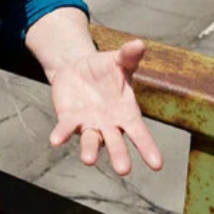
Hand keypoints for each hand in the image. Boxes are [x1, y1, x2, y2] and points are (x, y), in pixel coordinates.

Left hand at [47, 39, 162, 175]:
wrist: (77, 68)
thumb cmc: (104, 69)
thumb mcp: (117, 61)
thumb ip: (129, 56)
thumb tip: (139, 44)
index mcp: (127, 112)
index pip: (140, 133)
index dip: (148, 148)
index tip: (157, 165)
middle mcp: (109, 124)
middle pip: (116, 142)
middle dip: (119, 155)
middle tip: (123, 170)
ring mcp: (89, 124)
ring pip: (91, 140)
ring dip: (90, 150)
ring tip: (88, 160)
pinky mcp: (69, 119)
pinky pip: (66, 128)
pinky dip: (62, 134)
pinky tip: (55, 140)